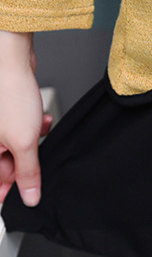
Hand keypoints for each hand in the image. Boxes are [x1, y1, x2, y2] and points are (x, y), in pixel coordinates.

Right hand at [0, 31, 53, 205]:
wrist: (11, 59)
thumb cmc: (9, 95)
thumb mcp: (23, 142)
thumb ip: (27, 173)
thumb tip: (29, 197)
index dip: (9, 190)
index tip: (23, 195)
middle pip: (4, 163)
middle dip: (25, 160)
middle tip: (35, 154)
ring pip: (15, 145)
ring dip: (32, 141)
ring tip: (39, 129)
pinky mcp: (6, 111)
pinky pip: (20, 128)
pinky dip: (33, 126)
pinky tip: (42, 119)